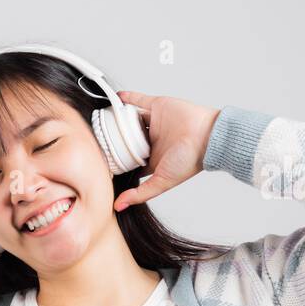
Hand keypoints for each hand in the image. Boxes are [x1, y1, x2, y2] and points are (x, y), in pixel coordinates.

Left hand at [112, 91, 220, 211]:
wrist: (208, 137)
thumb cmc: (190, 160)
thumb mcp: (161, 182)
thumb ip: (140, 194)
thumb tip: (117, 207)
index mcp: (153, 158)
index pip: (129, 160)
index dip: (116, 161)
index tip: (100, 163)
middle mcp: (153, 140)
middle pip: (127, 139)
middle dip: (113, 140)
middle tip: (96, 140)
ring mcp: (155, 123)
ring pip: (131, 120)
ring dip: (118, 119)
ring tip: (102, 120)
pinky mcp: (158, 106)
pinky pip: (140, 100)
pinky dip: (128, 99)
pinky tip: (116, 99)